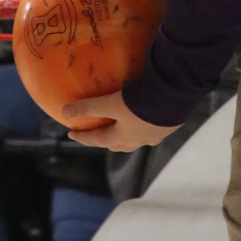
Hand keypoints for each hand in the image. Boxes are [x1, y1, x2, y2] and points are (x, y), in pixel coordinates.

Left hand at [63, 91, 180, 151]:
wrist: (175, 97)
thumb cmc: (140, 103)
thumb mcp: (111, 104)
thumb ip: (89, 107)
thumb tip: (64, 111)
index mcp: (124, 137)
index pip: (98, 140)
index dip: (83, 137)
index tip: (70, 135)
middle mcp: (140, 140)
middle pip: (118, 144)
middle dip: (105, 139)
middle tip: (95, 133)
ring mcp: (156, 133)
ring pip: (136, 138)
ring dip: (125, 134)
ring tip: (120, 126)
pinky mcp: (169, 123)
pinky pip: (150, 127)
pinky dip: (142, 124)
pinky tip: (144, 115)